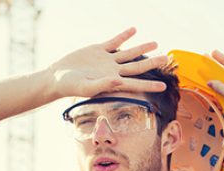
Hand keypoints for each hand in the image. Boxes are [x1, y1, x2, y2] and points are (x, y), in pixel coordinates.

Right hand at [46, 27, 167, 97]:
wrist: (56, 78)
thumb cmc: (70, 87)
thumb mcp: (86, 87)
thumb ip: (103, 85)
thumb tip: (118, 81)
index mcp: (112, 82)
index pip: (135, 83)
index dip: (149, 85)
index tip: (164, 86)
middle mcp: (113, 71)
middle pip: (137, 66)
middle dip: (152, 63)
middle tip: (166, 59)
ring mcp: (107, 60)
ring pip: (128, 53)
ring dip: (142, 47)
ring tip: (155, 43)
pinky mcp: (98, 50)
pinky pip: (114, 42)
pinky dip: (124, 36)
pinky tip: (133, 30)